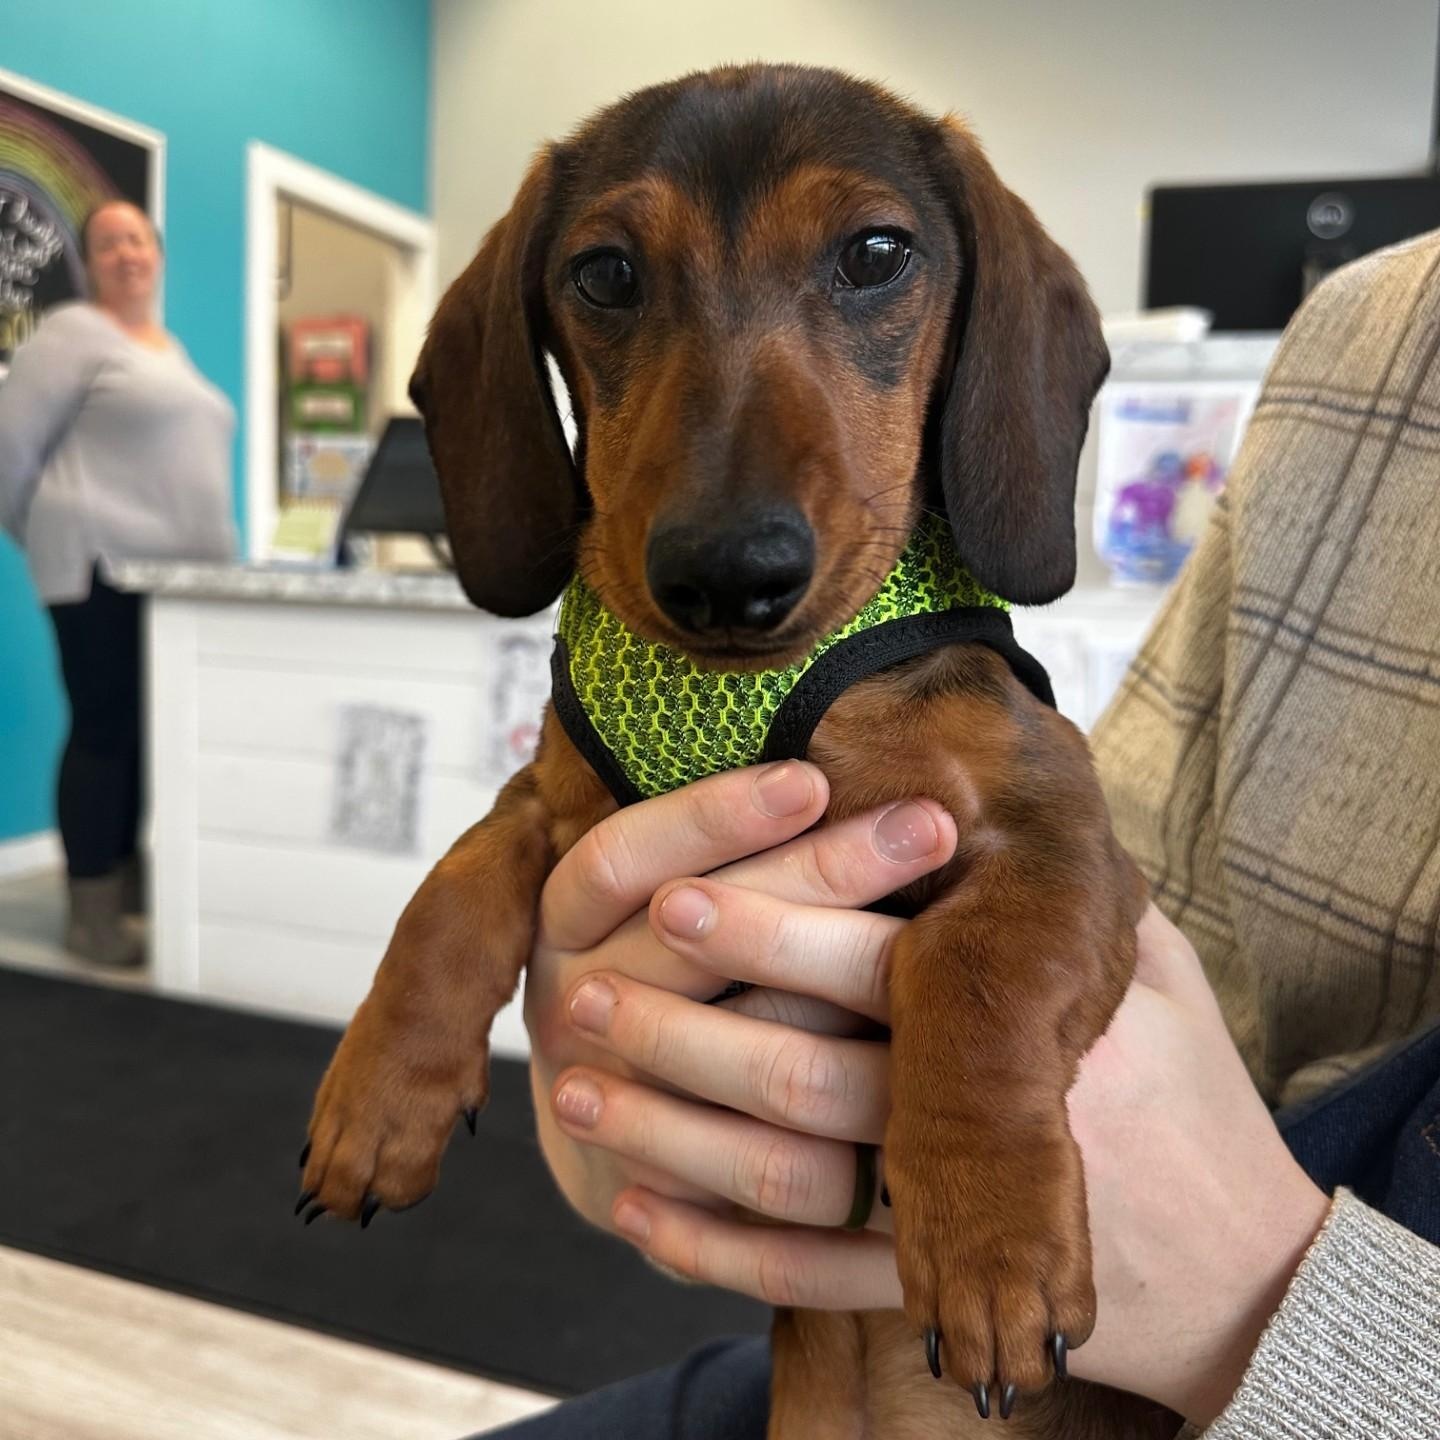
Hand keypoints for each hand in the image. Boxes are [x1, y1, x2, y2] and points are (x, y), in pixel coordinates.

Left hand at [541, 797, 1328, 1424]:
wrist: (1245, 1274)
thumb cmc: (1191, 1102)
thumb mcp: (1156, 976)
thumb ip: (1073, 894)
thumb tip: (981, 791)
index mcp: (1033, 1023)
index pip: (879, 965)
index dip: (773, 926)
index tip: (675, 892)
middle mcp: (983, 1122)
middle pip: (806, 1071)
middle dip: (681, 1028)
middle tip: (581, 993)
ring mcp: (955, 1222)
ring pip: (785, 1177)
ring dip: (669, 1133)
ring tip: (574, 1089)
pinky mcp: (932, 1291)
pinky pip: (801, 1278)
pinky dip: (712, 1249)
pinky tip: (636, 1211)